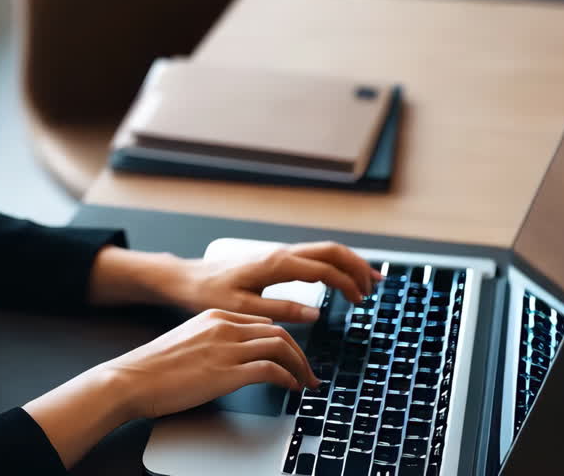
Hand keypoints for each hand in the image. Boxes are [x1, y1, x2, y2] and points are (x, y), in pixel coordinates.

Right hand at [104, 308, 319, 419]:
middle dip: (300, 354)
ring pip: (281, 346)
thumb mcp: (188, 342)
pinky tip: (290, 388)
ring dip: (300, 367)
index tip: (292, 356)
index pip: (262, 321)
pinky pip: (270, 369)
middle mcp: (224, 326)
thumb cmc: (154, 368)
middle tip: (309, 372)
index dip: (285, 340)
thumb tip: (234, 360)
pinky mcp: (226, 371)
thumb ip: (213, 343)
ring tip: (306, 383)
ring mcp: (226, 347)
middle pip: (278, 331)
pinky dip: (287, 378)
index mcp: (215, 316)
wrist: (131, 379)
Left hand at [164, 242, 383, 321]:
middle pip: (331, 251)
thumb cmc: (209, 293)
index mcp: (276, 264)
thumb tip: (315, 313)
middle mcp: (281, 254)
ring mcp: (280, 254)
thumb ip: (280, 311)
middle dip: (358, 266)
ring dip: (349, 263)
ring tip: (368, 282)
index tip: (361, 301)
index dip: (347, 283)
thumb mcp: (243, 308)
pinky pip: (313, 257)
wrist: (188, 278)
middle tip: (375, 287)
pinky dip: (335, 264)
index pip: (324, 269)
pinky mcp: (276, 260)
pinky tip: (342, 278)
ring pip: (324, 251)